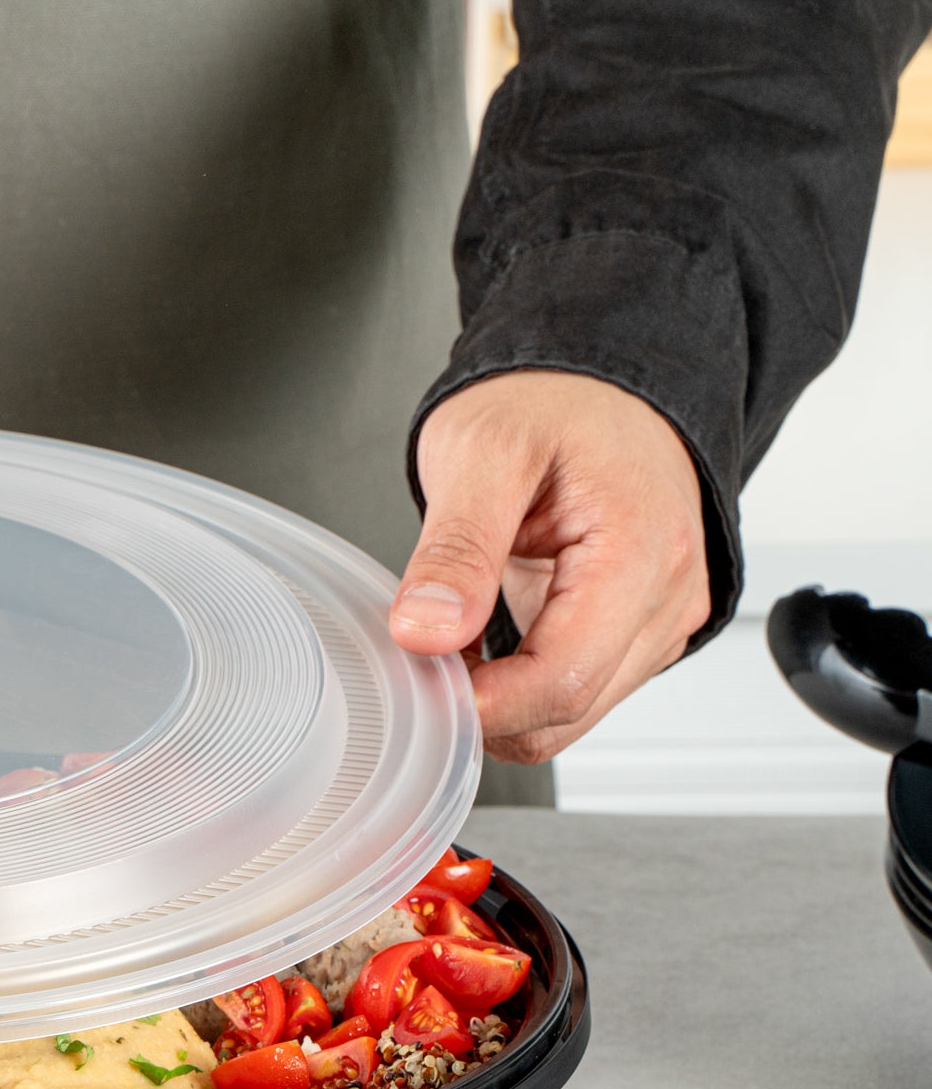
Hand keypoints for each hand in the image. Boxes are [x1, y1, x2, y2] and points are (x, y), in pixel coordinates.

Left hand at [388, 371, 711, 763]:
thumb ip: (455, 550)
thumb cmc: (554, 399)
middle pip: (566, 711)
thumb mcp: (481, 452)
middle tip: (421, 655)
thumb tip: (424, 634)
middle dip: (485, 706)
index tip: (419, 680)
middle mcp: (670, 596)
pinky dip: (521, 682)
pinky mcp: (642, 628)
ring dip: (501, 698)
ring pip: (570, 712)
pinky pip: (577, 687)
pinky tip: (485, 640)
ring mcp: (662, 618)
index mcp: (643, 553)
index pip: (560, 683)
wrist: (603, 376)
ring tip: (454, 634)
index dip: (480, 704)